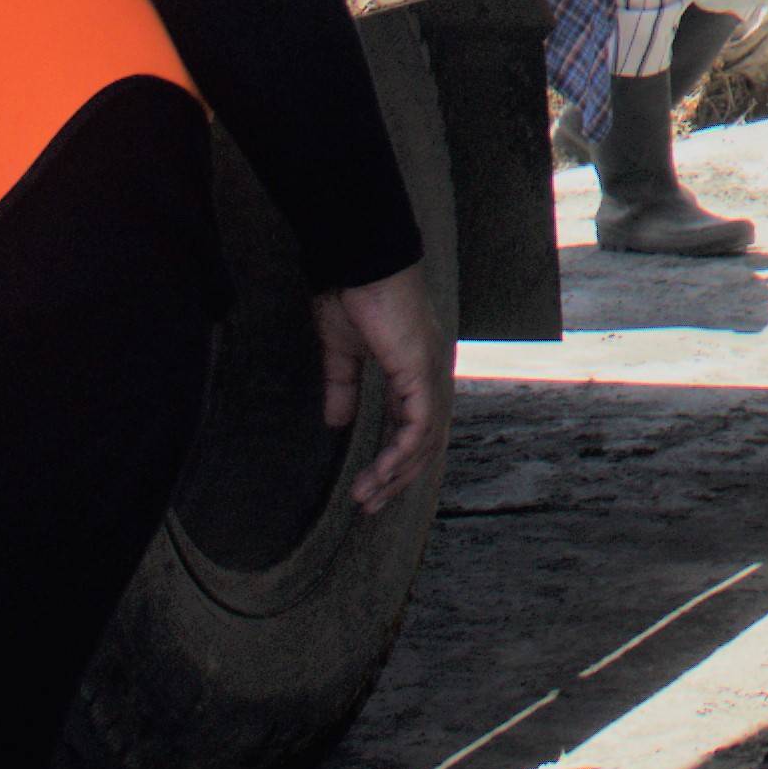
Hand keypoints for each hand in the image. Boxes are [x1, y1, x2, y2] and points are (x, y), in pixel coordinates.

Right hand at [310, 266, 456, 514]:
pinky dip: (402, 453)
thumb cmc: (353, 295)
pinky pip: (419, 425)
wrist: (360, 262)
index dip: (394, 460)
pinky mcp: (422, 372)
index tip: (369, 487)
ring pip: (425, 440)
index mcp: (416, 371)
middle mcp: (431, 377)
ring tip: (366, 498)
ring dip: (396, 474)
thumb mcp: (342, 352)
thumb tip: (335, 423)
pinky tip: (381, 473)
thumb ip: (342, 387)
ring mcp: (432, 374)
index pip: (415, 427)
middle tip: (368, 506)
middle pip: (425, 442)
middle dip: (397, 478)